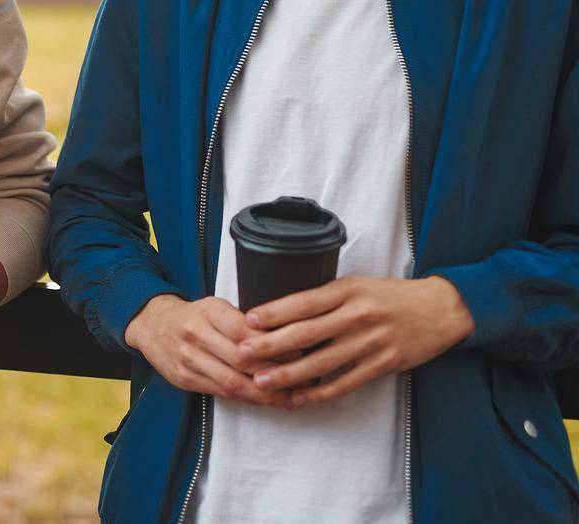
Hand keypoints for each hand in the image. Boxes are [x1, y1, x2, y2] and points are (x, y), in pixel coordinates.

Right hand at [124, 294, 295, 408]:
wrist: (151, 324)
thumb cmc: (194, 315)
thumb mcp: (216, 306)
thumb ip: (243, 321)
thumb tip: (286, 338)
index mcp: (207, 311)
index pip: (244, 331)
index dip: (273, 345)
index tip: (300, 353)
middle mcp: (195, 335)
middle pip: (241, 360)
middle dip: (275, 373)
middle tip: (305, 381)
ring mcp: (187, 359)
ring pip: (233, 382)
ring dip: (266, 394)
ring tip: (293, 398)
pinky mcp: (184, 379)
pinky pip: (222, 393)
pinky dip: (248, 399)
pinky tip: (267, 401)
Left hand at [238, 275, 473, 406]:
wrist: (442, 309)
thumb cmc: (392, 295)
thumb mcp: (358, 285)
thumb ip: (327, 297)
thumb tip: (283, 311)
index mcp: (347, 290)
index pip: (303, 301)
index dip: (274, 312)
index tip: (248, 320)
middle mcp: (357, 315)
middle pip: (306, 333)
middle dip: (270, 346)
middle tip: (242, 354)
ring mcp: (371, 342)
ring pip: (321, 362)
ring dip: (288, 374)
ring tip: (262, 382)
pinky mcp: (384, 364)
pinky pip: (346, 382)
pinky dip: (321, 393)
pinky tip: (300, 398)